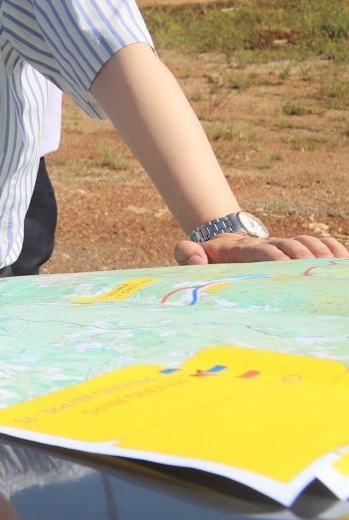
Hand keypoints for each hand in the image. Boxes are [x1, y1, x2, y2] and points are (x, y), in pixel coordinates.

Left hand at [174, 230, 348, 264]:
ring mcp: (286, 246)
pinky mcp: (298, 250)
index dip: (277, 258)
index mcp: (244, 249)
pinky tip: (342, 265)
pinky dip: (335, 250)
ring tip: (333, 272)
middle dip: (306, 258)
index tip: (287, 269)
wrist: (224, 245)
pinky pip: (323, 244)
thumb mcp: (190, 254)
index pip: (265, 250)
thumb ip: (186, 253)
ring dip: (324, 255)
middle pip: (294, 246)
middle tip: (316, 276)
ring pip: (311, 243)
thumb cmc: (209, 258)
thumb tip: (198, 256)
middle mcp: (270, 245)